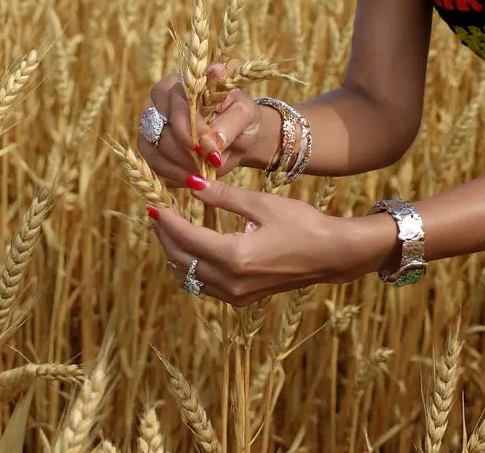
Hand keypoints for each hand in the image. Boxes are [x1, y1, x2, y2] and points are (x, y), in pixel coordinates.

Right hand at [137, 64, 280, 184]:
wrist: (237, 132)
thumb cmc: (240, 117)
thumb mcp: (245, 114)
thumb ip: (230, 123)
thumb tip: (211, 142)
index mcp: (183, 82)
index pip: (181, 109)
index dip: (195, 134)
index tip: (213, 154)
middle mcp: (160, 98)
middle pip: (164, 131)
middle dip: (187, 155)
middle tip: (208, 168)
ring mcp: (148, 122)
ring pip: (154, 150)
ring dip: (179, 169)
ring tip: (202, 177)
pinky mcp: (147, 145)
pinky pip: (152, 164)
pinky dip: (172, 176)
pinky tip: (191, 180)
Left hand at [147, 176, 389, 304]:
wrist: (330, 254)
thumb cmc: (302, 224)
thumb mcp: (263, 204)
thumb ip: (224, 197)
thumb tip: (192, 186)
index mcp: (234, 256)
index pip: (187, 237)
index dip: (167, 221)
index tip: (155, 205)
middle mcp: (230, 280)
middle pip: (181, 260)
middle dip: (166, 237)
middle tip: (158, 215)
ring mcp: (235, 294)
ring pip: (189, 276)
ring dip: (176, 253)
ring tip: (171, 229)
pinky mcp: (241, 298)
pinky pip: (204, 284)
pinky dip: (192, 266)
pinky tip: (194, 248)